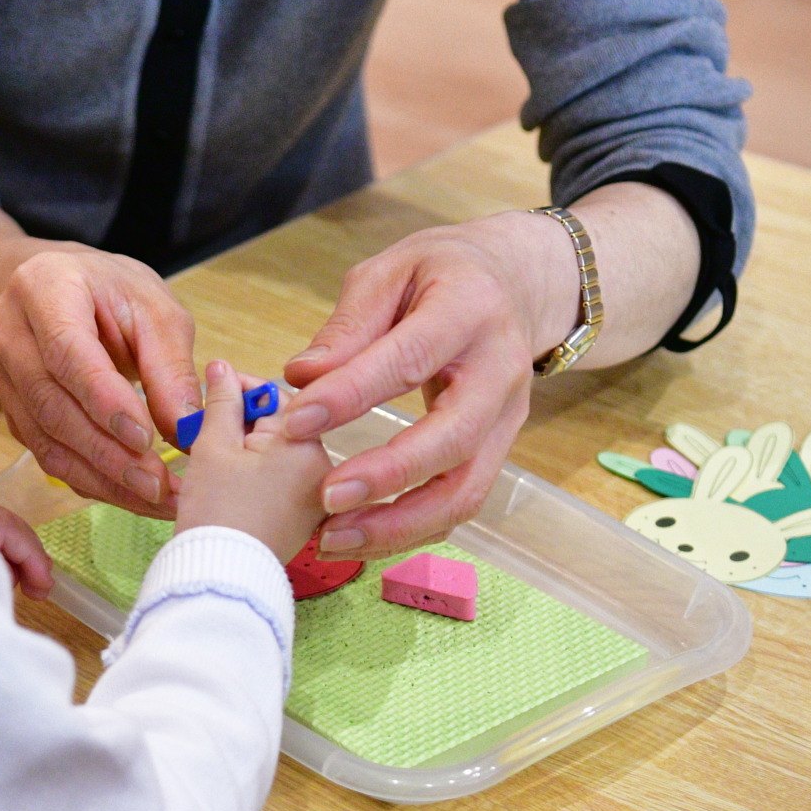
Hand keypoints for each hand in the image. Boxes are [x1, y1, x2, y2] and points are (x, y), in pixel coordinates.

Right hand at [0, 246, 200, 519]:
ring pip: (45, 439)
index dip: (104, 401)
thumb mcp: (156, 311)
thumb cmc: (115, 292)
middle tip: (157, 483)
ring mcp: (2, 374)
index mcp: (44, 287)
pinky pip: (47, 453)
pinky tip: (128, 491)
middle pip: (51, 404)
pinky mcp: (11, 409)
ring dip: (101, 476)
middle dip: (107, 452)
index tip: (145, 439)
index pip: (67, 352)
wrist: (68, 289)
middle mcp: (8, 330)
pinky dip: (90, 479)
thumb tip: (184, 428)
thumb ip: (170, 367)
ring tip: (152, 496)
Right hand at [175, 360, 332, 563]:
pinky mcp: (304, 520)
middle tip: (204, 427)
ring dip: (247, 447)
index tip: (212, 391)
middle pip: (281, 425)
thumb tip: (222, 367)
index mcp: (307, 445)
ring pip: (279, 453)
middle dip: (241, 421)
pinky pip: (281, 480)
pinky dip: (256, 473)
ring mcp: (316, 497)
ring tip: (211, 455)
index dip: (239, 389)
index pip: (275, 396)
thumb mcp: (213, 446)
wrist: (221, 577)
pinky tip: (228, 479)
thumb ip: (222, 401)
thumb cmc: (217, 512)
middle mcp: (324, 470)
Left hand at [281, 210, 575, 557]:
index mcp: (469, 312)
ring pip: (465, 489)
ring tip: (335, 538)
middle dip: (388, 476)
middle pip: (453, 439)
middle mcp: (500, 371)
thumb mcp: (390, 272)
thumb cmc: (440, 275)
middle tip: (326, 499)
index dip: (352, 394)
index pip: (409, 359)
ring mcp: (508, 417)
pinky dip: (411, 529)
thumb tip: (301, 376)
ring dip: (400, 524)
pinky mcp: (500, 449)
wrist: (513, 285)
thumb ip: (348, 326)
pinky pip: (461, 503)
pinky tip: (362, 536)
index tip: (297, 422)